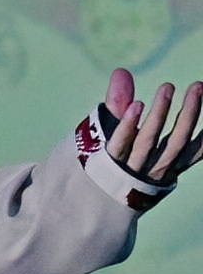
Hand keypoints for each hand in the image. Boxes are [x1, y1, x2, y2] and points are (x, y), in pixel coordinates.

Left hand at [103, 68, 202, 184]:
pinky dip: (127, 126)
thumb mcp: (119, 137)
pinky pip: (119, 145)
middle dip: (191, 112)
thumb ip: (122, 105)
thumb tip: (120, 72)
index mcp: (166, 166)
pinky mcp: (107, 166)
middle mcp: (153, 170)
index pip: (193, 148)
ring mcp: (130, 169)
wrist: (81, 202)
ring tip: (168, 87)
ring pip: (149, 140)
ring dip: (160, 113)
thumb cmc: (108, 166)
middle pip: (177, 140)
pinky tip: (136, 105)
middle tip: (198, 85)